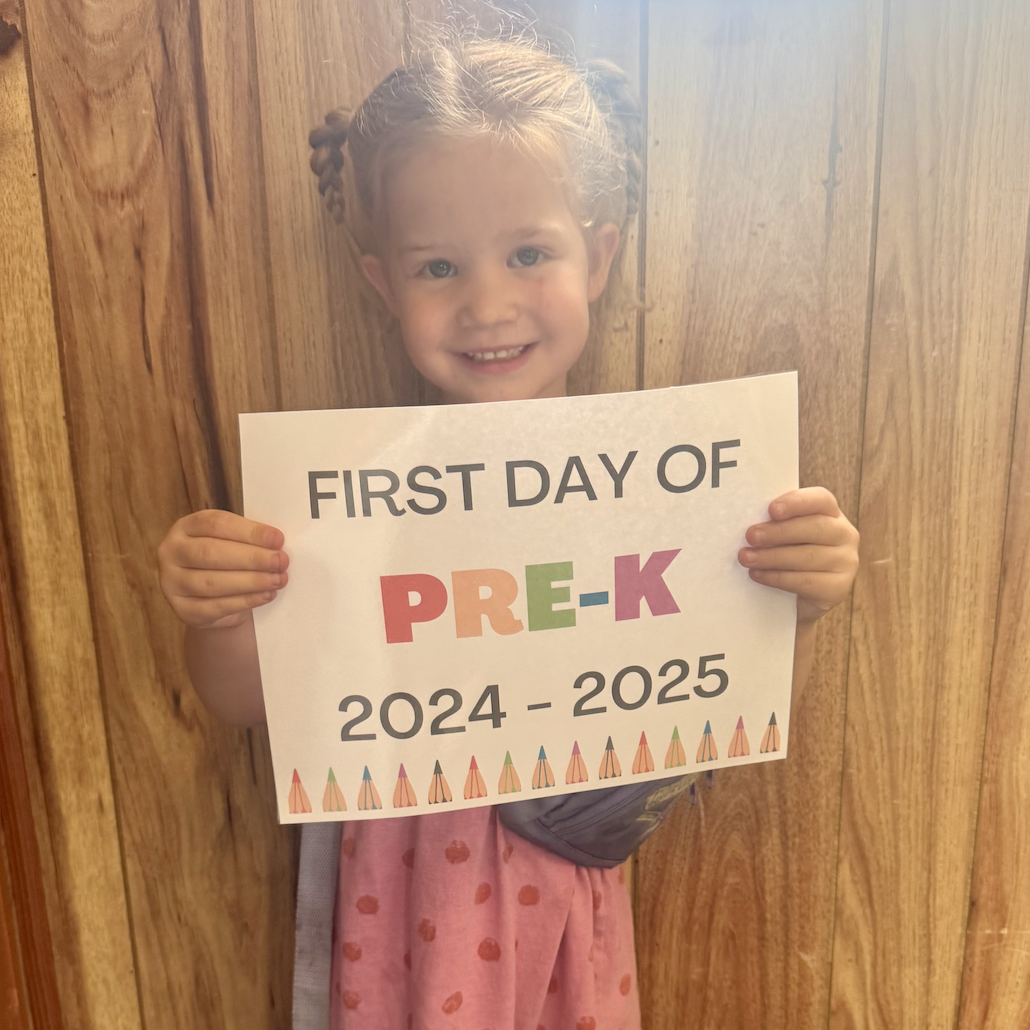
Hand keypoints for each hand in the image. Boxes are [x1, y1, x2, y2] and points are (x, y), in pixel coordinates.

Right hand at [157, 510, 288, 629]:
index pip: (216, 524)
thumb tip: (277, 544)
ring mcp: (172, 583)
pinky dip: (245, 601)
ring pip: (213, 583)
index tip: (277, 539)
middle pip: (211, 553)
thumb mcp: (233, 542)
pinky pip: (216, 607)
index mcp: (185, 527)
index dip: (249, 531)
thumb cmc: (227, 562)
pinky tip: (266, 595)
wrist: (213, 600)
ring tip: (278, 579)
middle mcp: (171, 552)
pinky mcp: (183, 610)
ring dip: (251, 581)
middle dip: (252, 557)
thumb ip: (249, 539)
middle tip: (281, 561)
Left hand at [737, 487, 858, 623]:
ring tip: (747, 558)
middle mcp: (845, 534)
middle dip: (779, 532)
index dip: (797, 502)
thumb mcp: (785, 535)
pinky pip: (806, 581)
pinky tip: (758, 575)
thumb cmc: (788, 555)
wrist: (800, 598)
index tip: (772, 509)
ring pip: (808, 557)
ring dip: (772, 557)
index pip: (821, 499)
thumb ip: (777, 523)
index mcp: (831, 513)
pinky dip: (777, 578)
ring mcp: (846, 562)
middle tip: (751, 536)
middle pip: (815, 528)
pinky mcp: (839, 588)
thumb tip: (750, 520)